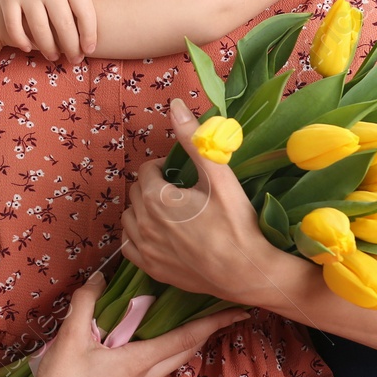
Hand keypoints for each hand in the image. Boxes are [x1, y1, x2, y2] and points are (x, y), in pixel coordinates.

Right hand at [0, 0, 133, 62]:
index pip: (85, 15)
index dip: (89, 36)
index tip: (90, 49)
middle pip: (63, 28)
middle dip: (71, 49)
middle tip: (75, 60)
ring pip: (39, 30)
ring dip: (48, 48)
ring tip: (54, 56)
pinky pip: (13, 24)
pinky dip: (20, 39)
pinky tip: (28, 47)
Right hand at [18, 268, 251, 376]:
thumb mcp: (71, 336)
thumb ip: (86, 302)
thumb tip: (99, 277)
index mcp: (138, 362)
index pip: (185, 338)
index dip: (213, 323)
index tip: (237, 311)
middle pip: (187, 352)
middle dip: (208, 331)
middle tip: (222, 313)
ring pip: (174, 365)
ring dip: (188, 345)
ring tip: (194, 327)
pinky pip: (159, 374)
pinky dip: (168, 357)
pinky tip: (157, 351)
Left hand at [120, 97, 291, 306]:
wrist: (247, 272)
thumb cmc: (236, 222)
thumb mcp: (218, 176)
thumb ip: (193, 139)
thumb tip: (174, 105)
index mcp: (155, 198)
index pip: (146, 170)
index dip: (163, 168)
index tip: (181, 174)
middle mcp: (142, 223)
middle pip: (137, 192)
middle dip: (153, 186)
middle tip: (178, 191)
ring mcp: (145, 249)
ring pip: (130, 218)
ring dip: (143, 209)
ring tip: (168, 211)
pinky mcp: (151, 270)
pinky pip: (129, 247)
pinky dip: (138, 236)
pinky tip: (157, 234)